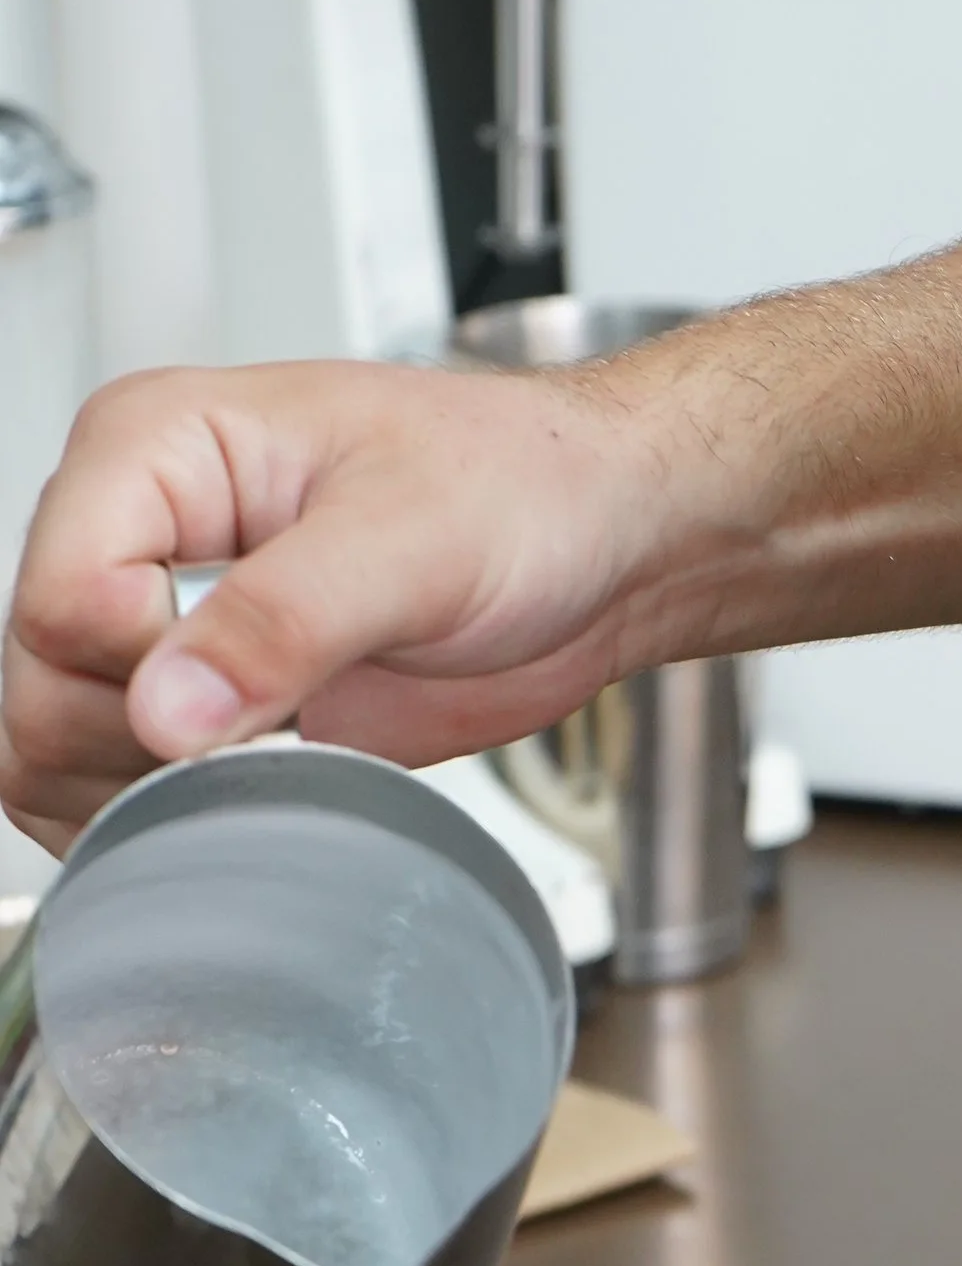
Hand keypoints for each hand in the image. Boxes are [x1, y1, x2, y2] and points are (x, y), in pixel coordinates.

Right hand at [0, 352, 712, 846]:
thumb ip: (286, 620)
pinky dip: (164, 818)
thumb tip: (164, 709)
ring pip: (52, 746)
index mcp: (153, 446)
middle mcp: (131, 530)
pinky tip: (266, 788)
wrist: (602, 542)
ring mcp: (161, 623)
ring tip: (284, 752)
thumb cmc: (527, 488)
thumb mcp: (416, 539)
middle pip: (39, 686)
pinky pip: (112, 786)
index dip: (147, 669)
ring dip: (150, 790)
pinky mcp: (206, 703)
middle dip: (148, 743)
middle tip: (282, 732)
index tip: (266, 680)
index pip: (59, 599)